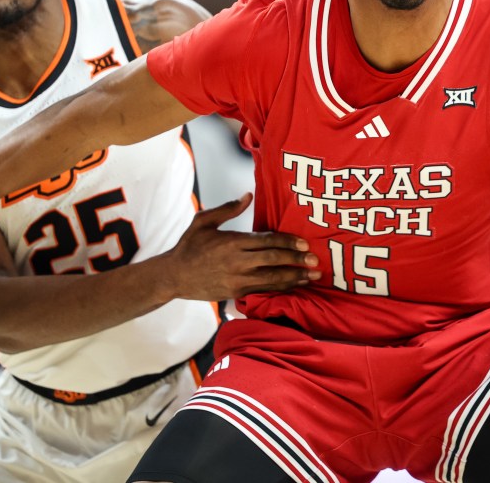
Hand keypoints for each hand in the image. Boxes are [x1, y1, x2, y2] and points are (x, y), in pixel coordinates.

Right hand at [163, 194, 320, 300]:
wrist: (173, 277)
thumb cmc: (189, 245)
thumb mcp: (203, 221)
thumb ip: (228, 209)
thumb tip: (248, 196)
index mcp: (232, 242)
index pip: (267, 241)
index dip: (288, 241)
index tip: (305, 243)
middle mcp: (237, 262)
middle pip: (274, 260)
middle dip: (297, 261)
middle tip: (316, 261)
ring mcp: (238, 280)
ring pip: (272, 279)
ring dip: (295, 278)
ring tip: (313, 276)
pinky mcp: (236, 294)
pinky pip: (264, 290)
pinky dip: (281, 288)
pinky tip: (295, 286)